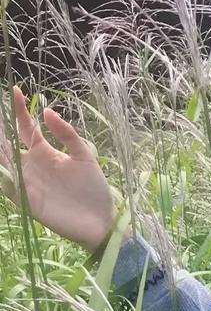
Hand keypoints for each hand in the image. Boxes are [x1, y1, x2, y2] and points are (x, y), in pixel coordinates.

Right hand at [0, 86, 116, 252]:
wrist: (100, 220)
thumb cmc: (94, 189)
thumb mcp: (84, 156)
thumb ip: (67, 134)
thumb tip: (48, 111)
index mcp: (44, 152)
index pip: (24, 128)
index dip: (18, 110)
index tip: (14, 90)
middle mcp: (31, 165)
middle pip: (6, 142)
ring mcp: (26, 181)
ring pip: (2, 161)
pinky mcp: (25, 200)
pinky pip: (6, 185)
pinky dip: (1, 175)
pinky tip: (1, 163)